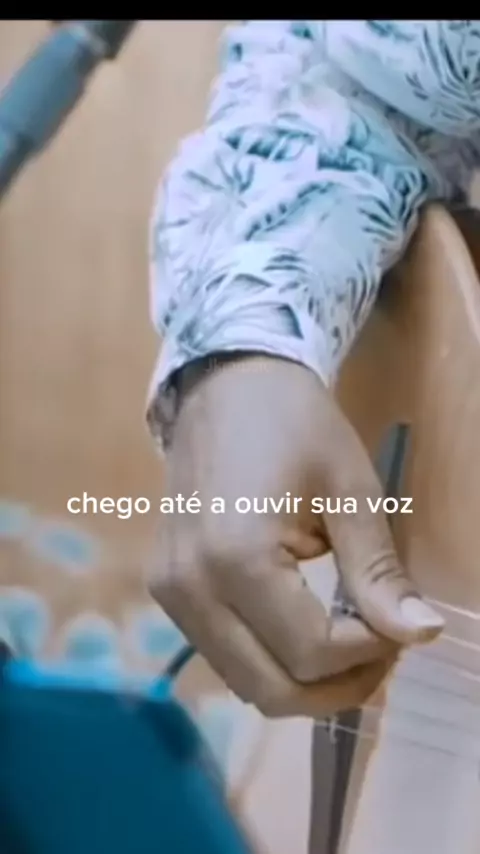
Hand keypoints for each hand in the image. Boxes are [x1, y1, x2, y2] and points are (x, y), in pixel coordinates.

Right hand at [149, 355, 443, 717]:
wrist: (225, 384)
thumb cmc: (296, 425)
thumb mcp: (350, 490)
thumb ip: (379, 571)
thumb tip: (422, 633)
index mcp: (236, 557)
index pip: (311, 650)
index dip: (369, 652)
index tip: (402, 625)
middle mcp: (190, 588)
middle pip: (271, 688)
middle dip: (338, 686)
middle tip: (382, 650)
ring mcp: (169, 592)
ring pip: (244, 682)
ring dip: (303, 681)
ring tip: (348, 642)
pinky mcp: (165, 589)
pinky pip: (223, 654)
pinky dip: (269, 659)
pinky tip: (303, 628)